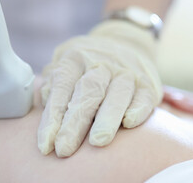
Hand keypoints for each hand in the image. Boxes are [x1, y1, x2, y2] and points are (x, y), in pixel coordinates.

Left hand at [37, 20, 161, 156]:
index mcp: (75, 59)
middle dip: (75, 123)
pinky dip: (138, 109)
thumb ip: (52, 85)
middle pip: (88, 92)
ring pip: (117, 94)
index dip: (52, 117)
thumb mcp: (64, 65)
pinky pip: (143, 96)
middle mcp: (101, 64)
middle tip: (64, 150)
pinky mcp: (147, 84)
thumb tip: (45, 106)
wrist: (125, 42)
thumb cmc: (86, 65)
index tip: (46, 145)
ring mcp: (126, 73)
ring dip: (107, 119)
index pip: (62, 88)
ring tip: (97, 142)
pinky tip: (129, 123)